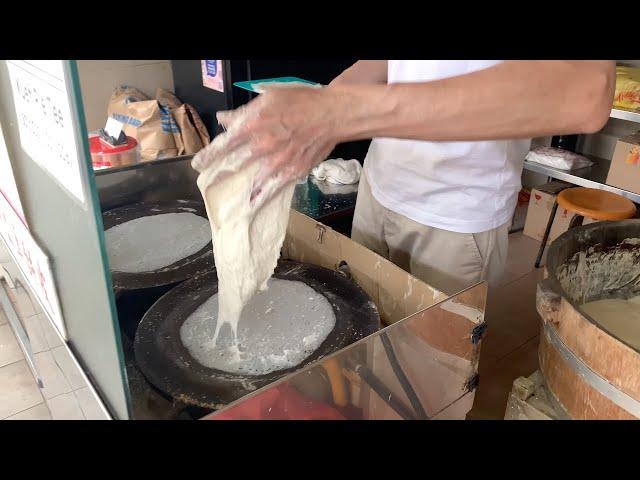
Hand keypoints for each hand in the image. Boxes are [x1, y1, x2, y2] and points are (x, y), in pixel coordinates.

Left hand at [192, 86, 341, 206]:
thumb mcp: (269, 98)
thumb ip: (244, 113)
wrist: (332, 114)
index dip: (209, 156)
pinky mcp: (293, 171)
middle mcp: (263, 145)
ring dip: (237, 192)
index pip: (224, 144)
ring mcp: (278, 161)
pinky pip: (273, 188)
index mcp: (254, 124)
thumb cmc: (302, 102)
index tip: (198, 165)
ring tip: (225, 204)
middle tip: (206, 184)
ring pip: (252, 181)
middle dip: (218, 175)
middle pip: (234, 165)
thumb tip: (224, 120)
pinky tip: (251, 206)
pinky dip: (261, 198)